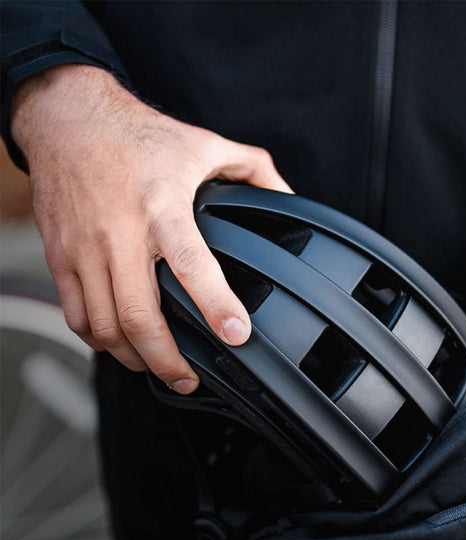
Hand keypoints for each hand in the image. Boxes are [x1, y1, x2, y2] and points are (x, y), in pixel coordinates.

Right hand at [11, 64, 291, 393]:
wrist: (65, 118)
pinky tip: (122, 346)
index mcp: (162, 206)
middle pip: (139, 316)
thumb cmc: (137, 135)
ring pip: (106, 325)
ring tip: (160, 369)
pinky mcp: (60, 257)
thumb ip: (252, 169)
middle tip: (189, 378)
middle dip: (168, 360)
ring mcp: (86, 249)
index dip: (216, 305)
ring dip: (135, 358)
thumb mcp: (203, 143)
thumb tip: (288, 197)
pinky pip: (77, 315)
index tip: (237, 335)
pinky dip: (100, 341)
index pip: (192, 265)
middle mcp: (121, 233)